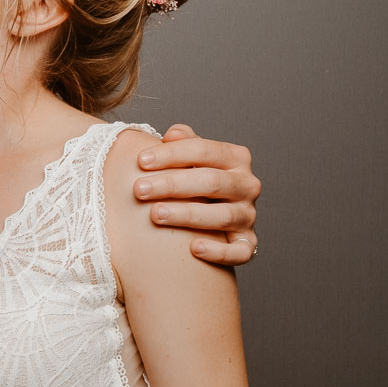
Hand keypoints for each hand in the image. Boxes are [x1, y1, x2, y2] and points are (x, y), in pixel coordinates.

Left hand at [133, 123, 260, 265]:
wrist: (214, 218)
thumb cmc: (194, 181)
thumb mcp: (192, 158)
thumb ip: (184, 143)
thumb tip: (173, 134)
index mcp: (235, 158)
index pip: (204, 150)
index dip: (172, 154)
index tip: (140, 161)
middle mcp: (246, 185)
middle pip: (211, 181)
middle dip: (172, 184)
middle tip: (139, 189)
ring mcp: (248, 215)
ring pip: (222, 215)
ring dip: (187, 214)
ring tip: (155, 215)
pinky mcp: (247, 243)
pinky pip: (240, 252)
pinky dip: (219, 251)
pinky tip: (193, 248)